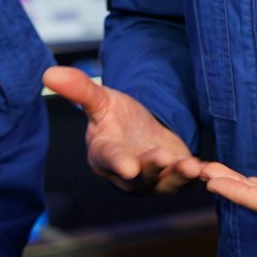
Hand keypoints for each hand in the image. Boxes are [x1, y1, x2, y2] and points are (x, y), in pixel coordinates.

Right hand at [42, 66, 201, 193]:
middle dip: (152, 167)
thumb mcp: (100, 100)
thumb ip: (79, 89)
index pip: (109, 159)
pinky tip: (208, 170)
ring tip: (190, 165)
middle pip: (139, 176)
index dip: (118, 163)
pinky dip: (197, 178)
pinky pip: (186, 183)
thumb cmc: (115, 118)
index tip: (127, 166)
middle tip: (164, 156)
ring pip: (164, 182)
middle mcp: (128, 173)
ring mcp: (153, 180)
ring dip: (177, 175)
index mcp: (105, 154)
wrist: (141, 130)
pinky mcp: (175, 180)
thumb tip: (48, 73)